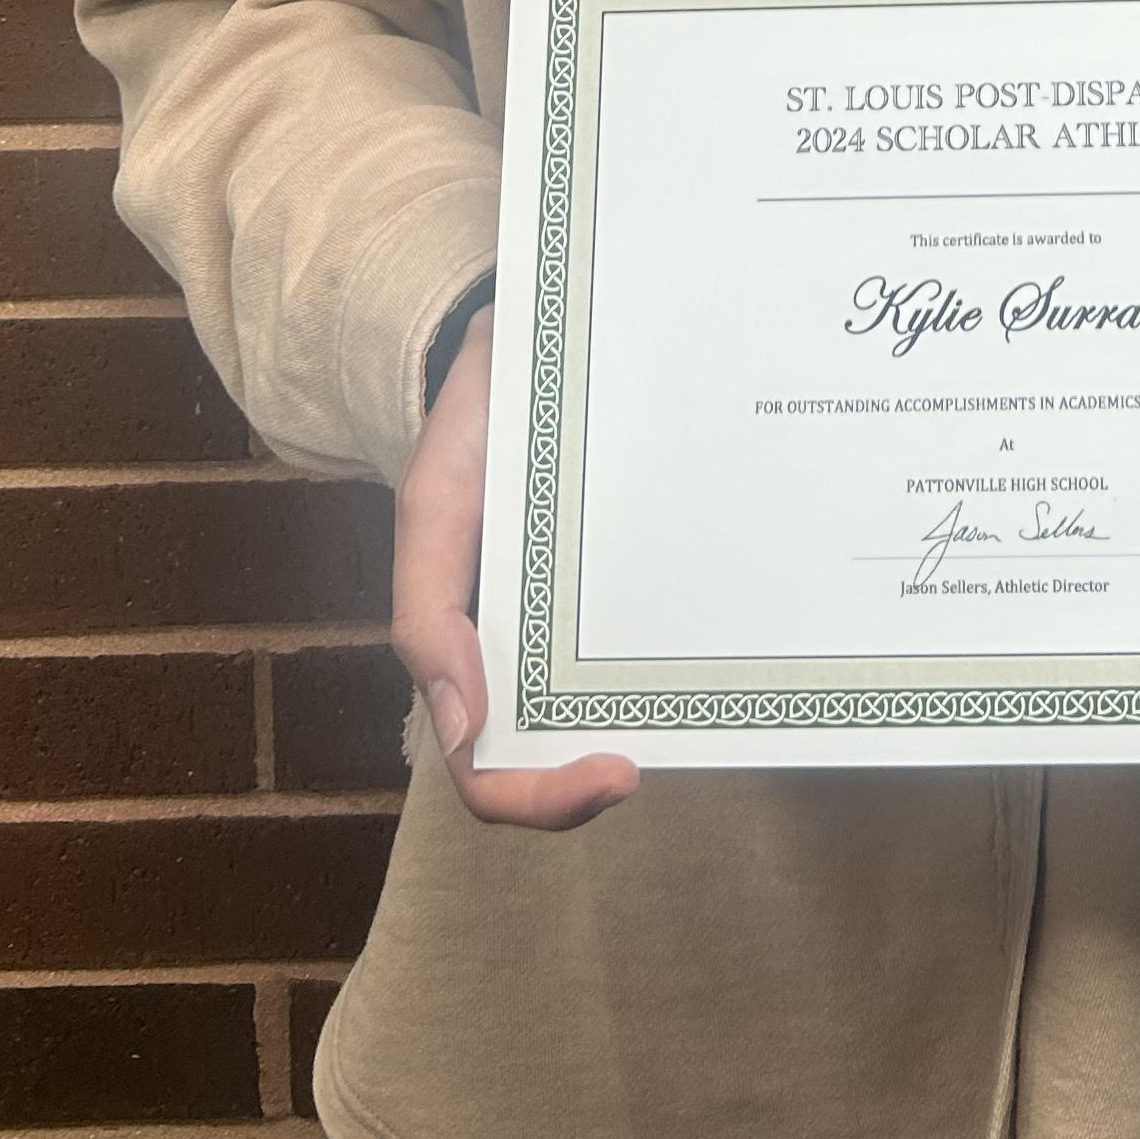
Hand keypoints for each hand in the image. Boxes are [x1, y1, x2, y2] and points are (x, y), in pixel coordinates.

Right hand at [392, 306, 639, 830]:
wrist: (528, 341)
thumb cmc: (471, 429)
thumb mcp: (432, 507)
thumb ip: (429, 613)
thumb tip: (465, 732)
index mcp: (468, 649)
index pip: (486, 768)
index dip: (539, 797)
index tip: (614, 771)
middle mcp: (523, 648)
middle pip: (546, 758)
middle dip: (585, 787)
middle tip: (638, 766)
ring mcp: (575, 617)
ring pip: (601, 710)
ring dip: (634, 730)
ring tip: (685, 714)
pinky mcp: (623, 576)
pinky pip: (642, 637)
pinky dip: (668, 662)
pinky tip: (709, 645)